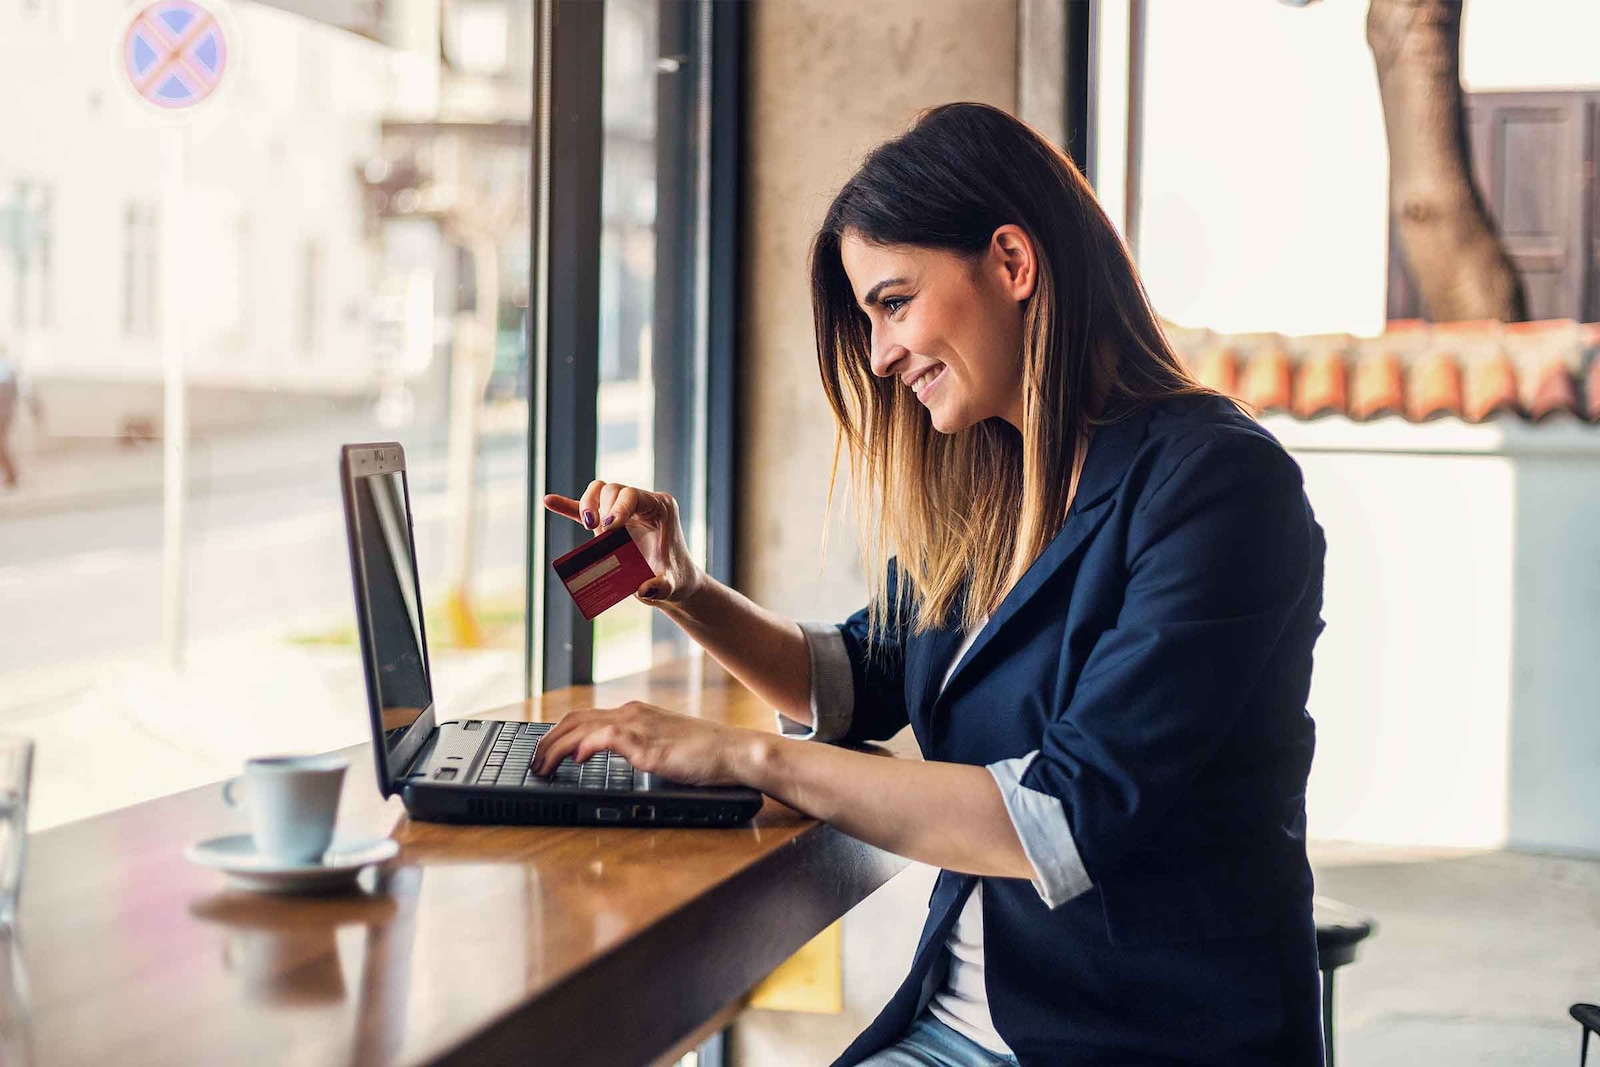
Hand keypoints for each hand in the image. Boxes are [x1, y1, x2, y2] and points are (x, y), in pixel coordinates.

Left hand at [530, 701, 761, 787]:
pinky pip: (607, 736)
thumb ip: (638, 748)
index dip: (558, 734)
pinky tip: (577, 759)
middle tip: (534, 762)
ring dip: (557, 747)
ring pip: (583, 726)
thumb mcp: (662, 748)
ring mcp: (639, 725)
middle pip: (575, 719)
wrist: (732, 752)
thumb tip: (614, 758)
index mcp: (634, 714)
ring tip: (543, 766)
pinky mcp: (647, 742)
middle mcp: (632, 713)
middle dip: (547, 740)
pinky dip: (586, 745)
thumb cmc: (704, 754)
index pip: (584, 717)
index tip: (544, 752)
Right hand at [542, 482, 702, 605]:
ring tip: (588, 525)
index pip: (633, 495)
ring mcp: (624, 510)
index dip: (618, 507)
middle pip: (613, 489)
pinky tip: (549, 502)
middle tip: (600, 536)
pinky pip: (586, 510)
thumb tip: (644, 590)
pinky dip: (568, 506)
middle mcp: (642, 503)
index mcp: (660, 507)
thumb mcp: (671, 585)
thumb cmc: (675, 579)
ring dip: (587, 504)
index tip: (609, 528)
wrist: (673, 581)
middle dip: (601, 508)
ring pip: (599, 491)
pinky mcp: (610, 523)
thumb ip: (662, 587)